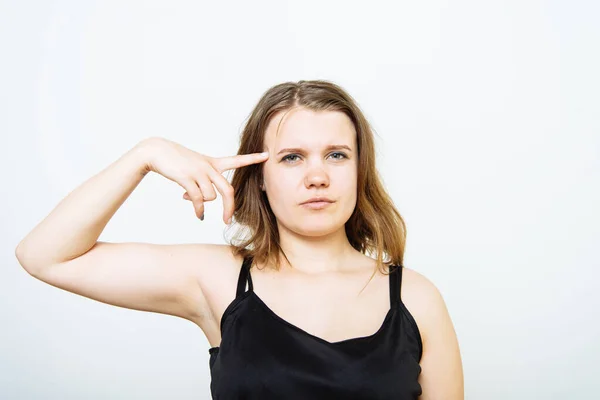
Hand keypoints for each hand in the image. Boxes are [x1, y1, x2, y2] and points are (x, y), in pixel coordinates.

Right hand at [139, 137, 268, 222]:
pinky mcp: (187, 177)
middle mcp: (208, 167)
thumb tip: (199, 202)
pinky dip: (199, 210)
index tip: (267, 155)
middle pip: (228, 190)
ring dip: (202, 204)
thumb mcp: (194, 167)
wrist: (156, 151)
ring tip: (189, 200)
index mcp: (213, 162)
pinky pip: (198, 200)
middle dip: (230, 208)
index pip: (236, 160)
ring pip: (211, 197)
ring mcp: (198, 172)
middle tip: (227, 220)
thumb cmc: (176, 160)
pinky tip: (198, 214)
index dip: (252, 158)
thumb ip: (201, 183)